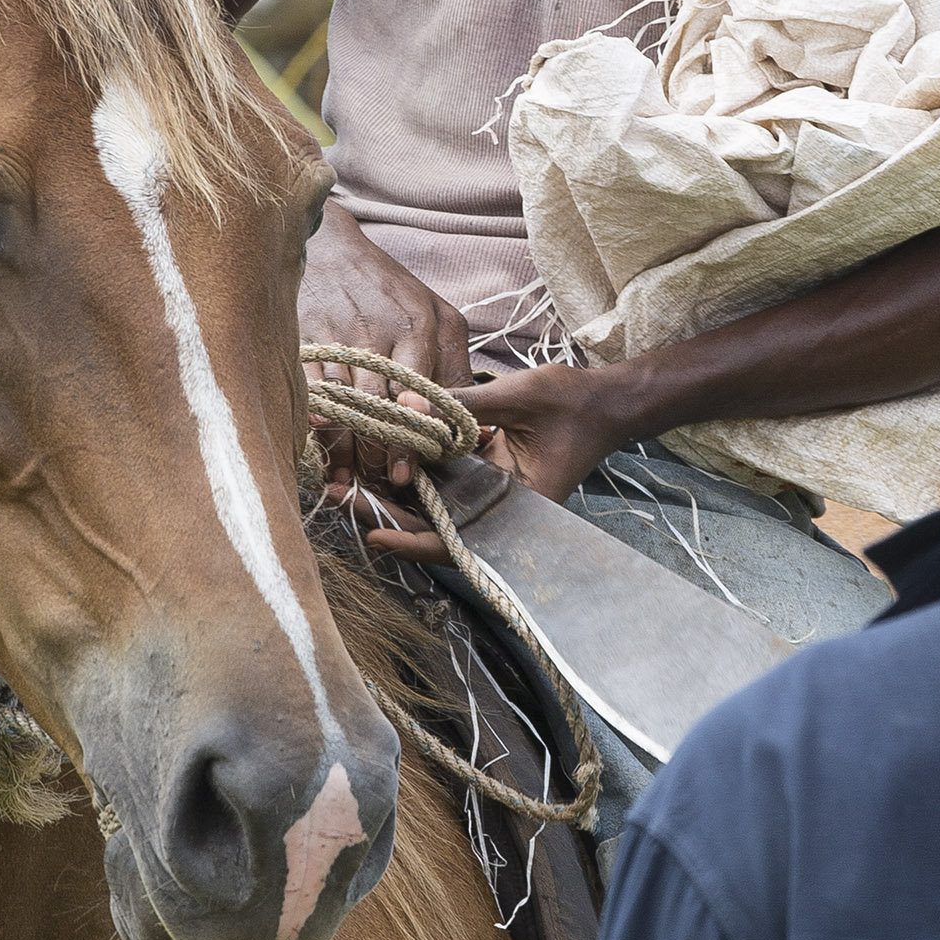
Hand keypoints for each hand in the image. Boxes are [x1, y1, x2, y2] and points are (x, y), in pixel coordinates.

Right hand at [300, 203, 473, 496]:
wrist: (329, 247)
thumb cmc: (389, 289)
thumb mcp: (438, 314)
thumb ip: (456, 366)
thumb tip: (472, 422)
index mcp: (418, 327)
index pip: (419, 393)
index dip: (413, 436)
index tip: (408, 470)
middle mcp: (378, 333)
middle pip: (380, 408)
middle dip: (381, 453)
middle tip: (385, 483)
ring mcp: (339, 338)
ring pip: (344, 408)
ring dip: (346, 450)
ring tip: (353, 478)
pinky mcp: (305, 342)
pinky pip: (311, 395)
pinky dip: (315, 426)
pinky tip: (320, 449)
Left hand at [354, 356, 639, 565]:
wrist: (604, 403)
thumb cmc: (572, 404)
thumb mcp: (517, 397)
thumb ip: (460, 403)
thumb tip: (405, 405)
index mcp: (517, 507)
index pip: (456, 540)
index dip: (412, 542)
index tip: (374, 535)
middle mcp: (499, 510)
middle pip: (431, 526)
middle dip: (383, 514)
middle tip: (335, 494)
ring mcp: (489, 494)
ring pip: (430, 507)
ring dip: (390, 494)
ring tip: (342, 479)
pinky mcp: (482, 475)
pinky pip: (441, 483)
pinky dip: (411, 473)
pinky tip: (377, 459)